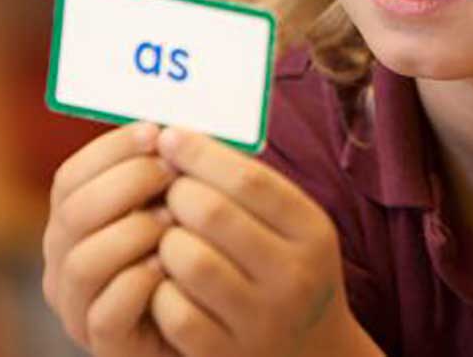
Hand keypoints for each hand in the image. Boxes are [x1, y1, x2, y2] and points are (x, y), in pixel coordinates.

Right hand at [42, 121, 180, 355]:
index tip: (156, 132)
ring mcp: (80, 306)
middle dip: (126, 184)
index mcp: (76, 220)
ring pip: (84, 262)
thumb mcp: (180, 200)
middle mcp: (65, 262)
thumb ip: (170, 169)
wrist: (216, 318)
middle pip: (73, 213)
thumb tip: (177, 127)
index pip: (71, 176)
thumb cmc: (198, 247)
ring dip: (133, 232)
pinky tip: (171, 265)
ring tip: (176, 220)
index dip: (110, 149)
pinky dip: (138, 284)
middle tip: (172, 174)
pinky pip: (106, 313)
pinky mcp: (106, 342)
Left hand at [151, 127, 379, 356]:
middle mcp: (294, 275)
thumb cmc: (289, 273)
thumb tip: (184, 138)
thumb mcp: (294, 228)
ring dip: (166, 241)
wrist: (312, 356)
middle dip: (177, 194)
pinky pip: (174, 312)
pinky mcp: (226, 355)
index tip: (170, 137)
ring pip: (190, 261)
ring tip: (168, 236)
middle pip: (214, 214)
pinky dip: (159, 291)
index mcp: (313, 232)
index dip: (201, 154)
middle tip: (168, 190)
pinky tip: (166, 282)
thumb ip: (252, 188)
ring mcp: (261, 320)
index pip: (250, 179)